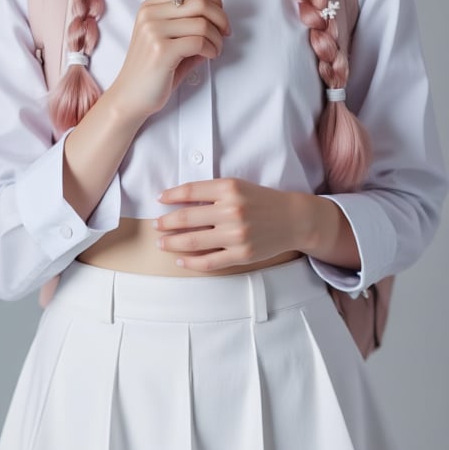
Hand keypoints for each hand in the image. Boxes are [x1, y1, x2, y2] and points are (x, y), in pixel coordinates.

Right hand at [112, 0, 230, 123]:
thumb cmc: (152, 70)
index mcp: (151, 7)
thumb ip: (189, 25)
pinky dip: (212, 49)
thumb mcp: (168, 39)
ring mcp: (153, 31)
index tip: (219, 13)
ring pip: (203, 23)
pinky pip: (200, 42)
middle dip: (221, 18)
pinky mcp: (161, 50)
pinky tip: (209, 56)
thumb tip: (219, 19)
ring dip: (217, 38)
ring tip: (215, 49)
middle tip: (224, 33)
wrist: (130, 97)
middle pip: (200, 2)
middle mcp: (150, 14)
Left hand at [154, 178, 312, 270]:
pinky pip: (208, 262)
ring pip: (193, 242)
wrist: (293, 219)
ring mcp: (236, 235)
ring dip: (172, 243)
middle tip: (155, 225)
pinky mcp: (242, 254)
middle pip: (186, 218)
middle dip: (165, 223)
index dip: (171, 196)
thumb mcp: (238, 187)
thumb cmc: (262, 201)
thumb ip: (212, 192)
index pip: (190, 191)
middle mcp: (232, 211)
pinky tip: (180, 259)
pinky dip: (190, 262)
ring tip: (161, 242)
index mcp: (230, 189)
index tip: (159, 199)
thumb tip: (177, 200)